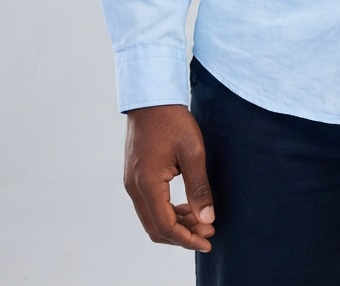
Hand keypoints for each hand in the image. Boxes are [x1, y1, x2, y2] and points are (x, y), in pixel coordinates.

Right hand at [124, 104, 215, 251]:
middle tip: (208, 230)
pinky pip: (148, 205)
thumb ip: (199, 187)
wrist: (151, 98)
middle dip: (183, 234)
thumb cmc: (172, 120)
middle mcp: (134, 187)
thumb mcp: (192, 152)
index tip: (208, 242)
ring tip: (201, 219)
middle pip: (155, 227)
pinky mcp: (134, 176)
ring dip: (175, 224)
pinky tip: (186, 206)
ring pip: (151, 218)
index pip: (165, 226)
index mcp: (147, 183)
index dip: (187, 239)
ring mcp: (131, 182)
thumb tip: (207, 218)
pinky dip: (166, 211)